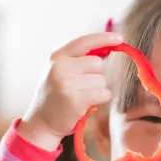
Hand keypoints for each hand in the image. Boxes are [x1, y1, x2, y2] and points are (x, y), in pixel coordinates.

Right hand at [19, 32, 121, 149]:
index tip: (119, 39)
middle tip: (82, 87)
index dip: (104, 38)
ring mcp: (68, 83)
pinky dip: (99, 100)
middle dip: (96, 75)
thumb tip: (106, 51)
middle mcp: (61, 67)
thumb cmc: (55, 97)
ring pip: (102, 80)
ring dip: (97, 90)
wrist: (41, 122)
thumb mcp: (59, 72)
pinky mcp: (76, 100)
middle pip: (97, 63)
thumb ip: (78, 60)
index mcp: (57, 57)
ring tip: (80, 97)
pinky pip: (103, 94)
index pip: (84, 42)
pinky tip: (86, 104)